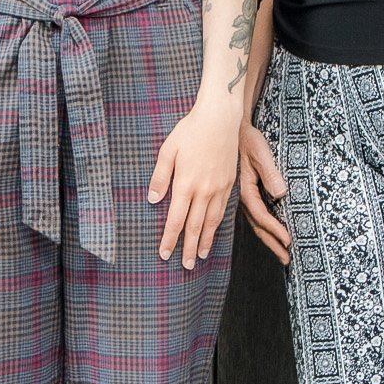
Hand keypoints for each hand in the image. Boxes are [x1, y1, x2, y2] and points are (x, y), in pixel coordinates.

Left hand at [149, 92, 240, 268]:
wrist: (220, 117)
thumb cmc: (190, 130)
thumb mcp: (168, 150)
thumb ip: (160, 177)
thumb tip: (153, 200)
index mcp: (186, 183)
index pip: (176, 219)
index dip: (170, 239)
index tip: (164, 254)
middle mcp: (204, 190)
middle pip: (195, 226)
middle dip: (189, 248)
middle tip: (186, 266)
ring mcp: (219, 187)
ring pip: (212, 221)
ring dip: (206, 241)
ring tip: (201, 256)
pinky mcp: (230, 182)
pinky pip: (223, 209)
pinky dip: (218, 225)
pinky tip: (214, 231)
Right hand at [238, 120, 290, 265]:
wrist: (228, 130)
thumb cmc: (247, 139)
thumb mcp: (260, 152)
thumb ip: (270, 173)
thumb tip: (281, 193)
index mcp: (244, 190)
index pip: (262, 216)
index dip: (275, 230)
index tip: (288, 242)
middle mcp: (240, 198)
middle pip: (257, 226)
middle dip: (272, 244)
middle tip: (287, 260)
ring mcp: (240, 197)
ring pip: (254, 224)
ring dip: (267, 239)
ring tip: (281, 254)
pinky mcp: (242, 194)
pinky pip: (252, 216)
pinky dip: (262, 228)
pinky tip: (268, 234)